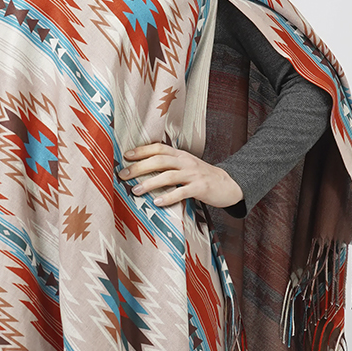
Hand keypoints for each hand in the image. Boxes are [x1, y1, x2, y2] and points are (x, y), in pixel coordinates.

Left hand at [118, 143, 243, 209]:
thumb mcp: (186, 165)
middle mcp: (185, 162)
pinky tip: (157, 202)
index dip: (142, 150)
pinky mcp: (200, 188)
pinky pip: (182, 192)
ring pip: (168, 175)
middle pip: (159, 160)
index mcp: (180, 155)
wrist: (228, 184)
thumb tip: (142, 169)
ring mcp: (193, 174)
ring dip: (150, 183)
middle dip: (139, 167)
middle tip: (123, 174)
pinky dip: (168, 197)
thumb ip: (169, 165)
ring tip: (135, 191)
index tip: (126, 156)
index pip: (159, 148)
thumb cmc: (201, 176)